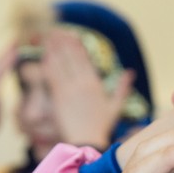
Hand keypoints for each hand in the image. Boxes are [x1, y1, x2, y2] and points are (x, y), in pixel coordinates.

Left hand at [42, 29, 131, 147]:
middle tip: (54, 30)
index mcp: (95, 83)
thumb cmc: (101, 127)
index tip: (69, 34)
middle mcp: (83, 82)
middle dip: (62, 41)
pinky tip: (42, 54)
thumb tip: (131, 73)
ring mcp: (70, 88)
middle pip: (71, 56)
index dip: (76, 44)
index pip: (84, 58)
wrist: (87, 141)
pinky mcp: (59, 96)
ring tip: (46, 37)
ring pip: (60, 62)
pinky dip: (47, 63)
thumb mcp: (115, 107)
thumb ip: (122, 88)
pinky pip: (51, 74)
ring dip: (52, 48)